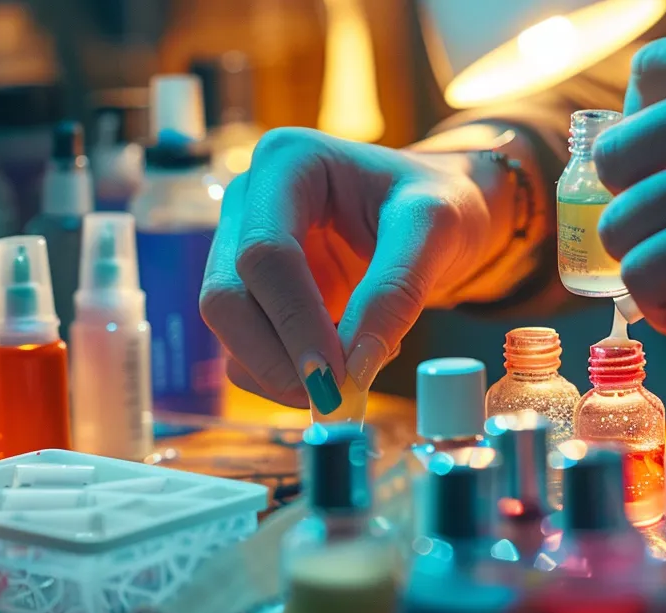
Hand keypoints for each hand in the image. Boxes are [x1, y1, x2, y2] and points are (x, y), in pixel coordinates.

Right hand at [201, 128, 502, 410]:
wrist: (437, 215)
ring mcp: (239, 246)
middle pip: (226, 295)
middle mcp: (248, 200)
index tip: (334, 375)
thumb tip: (356, 366)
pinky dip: (287, 373)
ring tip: (357, 368)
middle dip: (276, 357)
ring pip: (228, 329)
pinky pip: (245, 348)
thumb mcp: (437, 230)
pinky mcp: (250, 291)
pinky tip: (343, 362)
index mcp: (288, 162)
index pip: (265, 252)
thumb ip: (397, 291)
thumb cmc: (439, 204)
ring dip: (282, 371)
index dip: (293, 319)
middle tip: (335, 398)